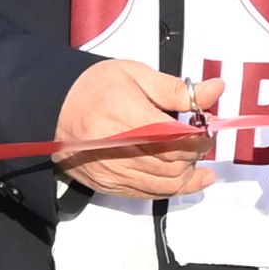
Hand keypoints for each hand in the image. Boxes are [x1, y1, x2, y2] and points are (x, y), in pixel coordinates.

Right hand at [56, 59, 214, 197]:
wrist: (53, 108)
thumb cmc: (92, 89)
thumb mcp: (136, 75)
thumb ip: (178, 90)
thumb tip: (215, 90)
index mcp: (125, 116)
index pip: (175, 138)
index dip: (199, 136)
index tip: (207, 126)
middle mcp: (116, 149)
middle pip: (172, 163)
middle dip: (195, 152)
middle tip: (202, 137)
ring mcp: (112, 171)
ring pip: (165, 183)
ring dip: (188, 171)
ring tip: (194, 155)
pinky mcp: (109, 185)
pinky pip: (150, 194)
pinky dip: (175, 188)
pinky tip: (192, 177)